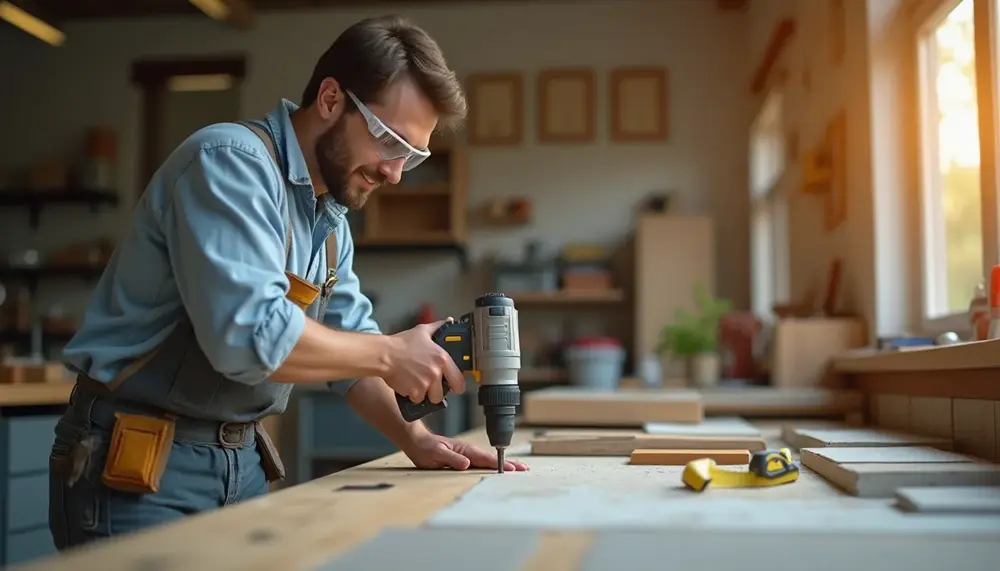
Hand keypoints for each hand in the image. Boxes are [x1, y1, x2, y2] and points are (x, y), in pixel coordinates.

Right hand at [383, 318, 465, 403]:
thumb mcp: (422, 331)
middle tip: (428, 385)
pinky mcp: (414, 392)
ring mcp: (425, 384)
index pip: (459, 381)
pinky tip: (407, 384)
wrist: (385, 354)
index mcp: (442, 359)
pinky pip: (416, 399)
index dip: (456, 386)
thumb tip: (449, 321)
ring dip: (423, 394)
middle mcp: (436, 373)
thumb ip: (438, 327)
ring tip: (416, 383)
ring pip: (429, 398)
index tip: (453, 387)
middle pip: (442, 394)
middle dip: (435, 392)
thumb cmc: (402, 343)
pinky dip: (412, 395)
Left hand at [404, 433, 529, 471]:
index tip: (512, 469)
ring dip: (503, 464)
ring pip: (488, 460)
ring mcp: (467, 454)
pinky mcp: (465, 457)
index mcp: (465, 450)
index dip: (500, 464)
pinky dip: (493, 465)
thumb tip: (467, 464)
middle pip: (492, 459)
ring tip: (517, 468)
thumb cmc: (425, 448)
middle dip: (509, 463)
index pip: (486, 459)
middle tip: (524, 469)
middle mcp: (469, 451)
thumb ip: (452, 459)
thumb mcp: (436, 454)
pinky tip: (498, 468)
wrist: (417, 442)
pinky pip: (482, 462)